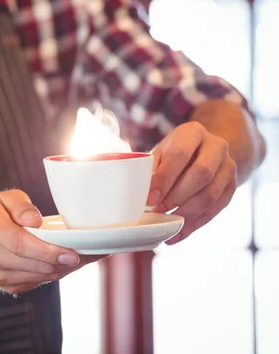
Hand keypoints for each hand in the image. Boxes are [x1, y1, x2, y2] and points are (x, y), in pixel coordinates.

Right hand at [0, 190, 103, 293]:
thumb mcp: (4, 197)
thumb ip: (20, 204)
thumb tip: (35, 221)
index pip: (20, 243)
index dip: (48, 251)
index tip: (72, 253)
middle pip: (33, 263)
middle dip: (63, 261)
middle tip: (91, 254)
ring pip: (39, 276)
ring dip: (63, 268)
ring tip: (84, 257)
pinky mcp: (6, 285)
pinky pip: (37, 282)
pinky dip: (55, 273)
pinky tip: (65, 262)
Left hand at [148, 122, 236, 243]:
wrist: (204, 151)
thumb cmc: (173, 154)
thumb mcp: (161, 153)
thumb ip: (150, 169)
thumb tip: (135, 196)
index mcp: (193, 132)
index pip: (180, 155)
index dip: (164, 178)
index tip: (150, 199)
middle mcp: (217, 146)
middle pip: (201, 174)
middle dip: (176, 197)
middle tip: (157, 212)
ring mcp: (228, 166)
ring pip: (210, 195)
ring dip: (186, 214)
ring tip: (166, 224)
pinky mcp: (232, 187)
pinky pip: (215, 210)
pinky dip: (194, 225)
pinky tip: (177, 235)